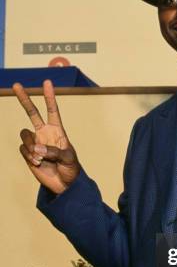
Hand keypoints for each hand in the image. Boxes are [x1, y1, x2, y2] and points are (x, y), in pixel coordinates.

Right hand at [13, 79, 80, 193]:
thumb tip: (37, 149)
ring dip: (31, 146)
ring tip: (41, 158)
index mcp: (57, 130)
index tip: (47, 82)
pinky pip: (23, 149)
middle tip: (17, 85)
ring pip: (25, 134)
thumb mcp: (68, 158)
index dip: (49, 96)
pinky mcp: (28, 154)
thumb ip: (54, 152)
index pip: (52, 110)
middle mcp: (44, 133)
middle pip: (32, 112)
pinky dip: (29, 155)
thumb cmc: (71, 169)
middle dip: (24, 99)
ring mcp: (35, 143)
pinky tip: (38, 163)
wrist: (64, 184)